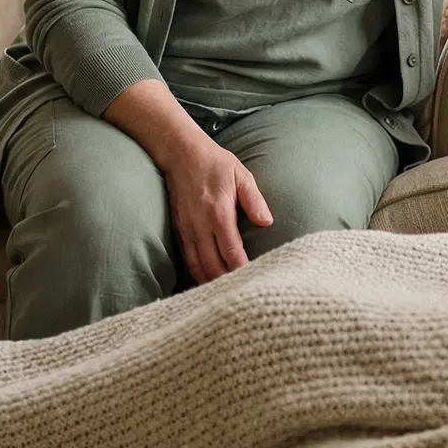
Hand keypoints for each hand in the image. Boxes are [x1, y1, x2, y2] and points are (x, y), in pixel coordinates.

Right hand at [160, 131, 273, 283]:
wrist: (181, 153)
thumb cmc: (215, 163)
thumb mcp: (241, 175)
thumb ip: (254, 200)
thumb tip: (267, 222)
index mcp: (219, 213)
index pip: (231, 251)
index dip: (242, 269)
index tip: (255, 280)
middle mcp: (201, 225)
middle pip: (214, 265)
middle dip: (228, 281)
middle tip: (244, 291)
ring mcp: (187, 230)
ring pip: (198, 266)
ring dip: (212, 282)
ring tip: (227, 293)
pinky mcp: (179, 230)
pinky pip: (187, 259)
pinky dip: (197, 273)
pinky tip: (207, 281)